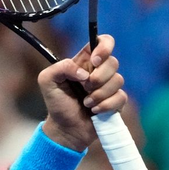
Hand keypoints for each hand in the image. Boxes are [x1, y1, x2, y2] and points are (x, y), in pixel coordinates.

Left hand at [39, 34, 124, 151]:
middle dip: (99, 77)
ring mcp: (109, 86)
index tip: (94, 61)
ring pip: (119, 80)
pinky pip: (121, 97)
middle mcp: (99, 71)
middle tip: (84, 88)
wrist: (65, 129)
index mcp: (84, 61)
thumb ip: (61, 67)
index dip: (104, 46)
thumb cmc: (57, 103)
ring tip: (86, 103)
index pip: (103, 41)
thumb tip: (84, 73)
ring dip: (99, 94)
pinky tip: (95, 111)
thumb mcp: (47, 81)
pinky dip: (106, 105)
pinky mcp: (116, 101)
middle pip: (113, 62)